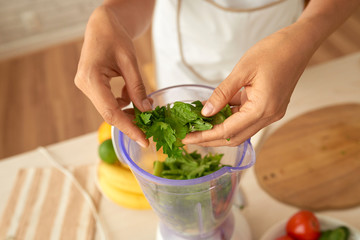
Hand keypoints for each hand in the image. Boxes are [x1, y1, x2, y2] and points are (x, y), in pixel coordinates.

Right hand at [75, 6, 151, 146]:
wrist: (102, 25)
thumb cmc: (115, 36)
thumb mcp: (130, 62)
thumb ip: (137, 87)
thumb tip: (146, 110)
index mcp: (91, 78)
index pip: (111, 112)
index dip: (128, 128)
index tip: (143, 140)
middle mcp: (84, 85)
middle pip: (108, 114)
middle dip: (129, 124)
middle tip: (148, 133)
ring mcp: (86, 86)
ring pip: (108, 109)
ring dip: (127, 113)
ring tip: (144, 111)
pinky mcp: (91, 86)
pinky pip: (108, 102)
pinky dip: (122, 104)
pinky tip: (132, 97)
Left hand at [183, 23, 314, 146]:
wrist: (299, 43)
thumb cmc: (273, 51)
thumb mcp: (242, 71)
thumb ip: (222, 94)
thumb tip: (206, 112)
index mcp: (262, 109)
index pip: (228, 130)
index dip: (206, 136)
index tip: (188, 138)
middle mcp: (269, 116)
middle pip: (234, 137)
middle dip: (211, 138)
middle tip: (190, 136)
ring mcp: (271, 113)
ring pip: (241, 129)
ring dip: (221, 129)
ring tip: (199, 124)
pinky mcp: (270, 107)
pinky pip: (247, 118)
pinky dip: (231, 117)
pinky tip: (216, 111)